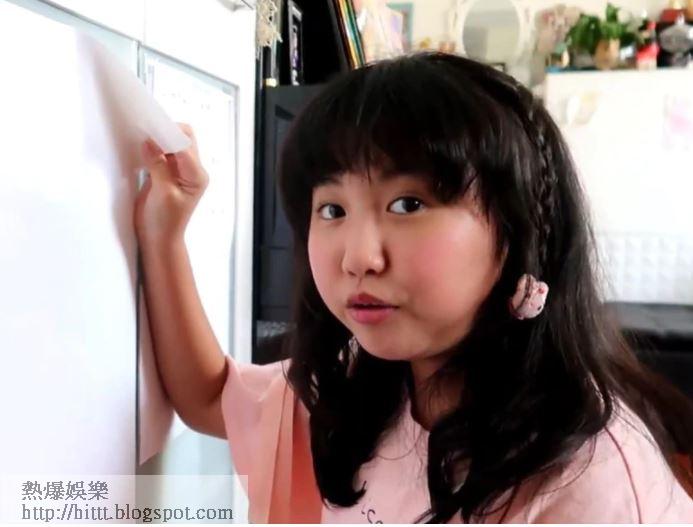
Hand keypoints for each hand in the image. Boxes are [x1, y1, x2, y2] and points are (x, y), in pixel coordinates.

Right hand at [135, 124, 208, 243]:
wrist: (159, 239)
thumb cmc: (165, 221)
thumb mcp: (162, 193)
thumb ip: (158, 165)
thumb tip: (150, 141)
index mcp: (197, 175)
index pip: (186, 145)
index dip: (168, 133)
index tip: (150, 126)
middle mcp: (192, 171)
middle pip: (183, 139)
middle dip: (166, 131)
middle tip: (145, 129)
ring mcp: (181, 171)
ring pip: (173, 144)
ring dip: (159, 138)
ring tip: (142, 134)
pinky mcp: (168, 173)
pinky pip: (164, 153)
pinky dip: (154, 148)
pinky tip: (142, 147)